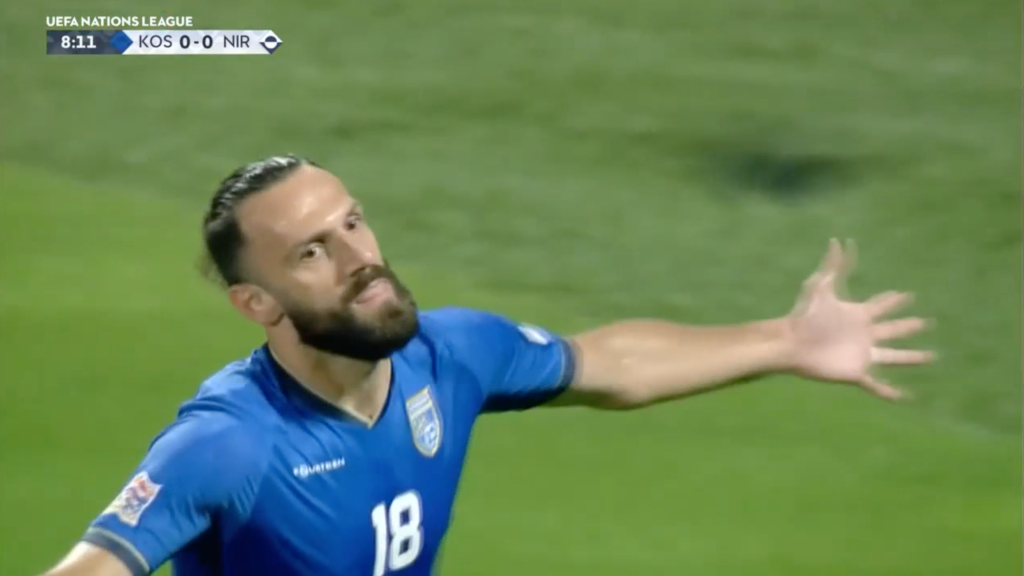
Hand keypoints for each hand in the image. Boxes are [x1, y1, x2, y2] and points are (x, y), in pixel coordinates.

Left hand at [785, 239, 934, 398]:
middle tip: (927, 322)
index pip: (882, 306)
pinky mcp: (855, 373)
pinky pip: (876, 386)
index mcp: (858, 315)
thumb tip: (838, 240)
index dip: (894, 300)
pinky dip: (890, 393)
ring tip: (932, 356)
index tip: (907, 294)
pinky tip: (905, 398)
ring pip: (894, 357)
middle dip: (910, 326)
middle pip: (893, 329)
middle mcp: (864, 335)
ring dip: (912, 357)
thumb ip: (832, 265)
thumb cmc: (804, 315)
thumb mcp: (820, 287)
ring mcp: (861, 355)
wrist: (791, 343)